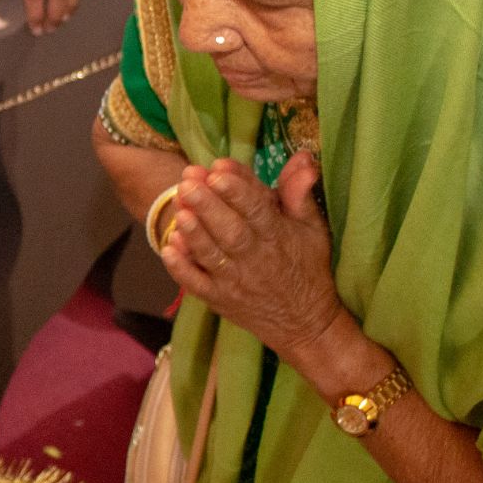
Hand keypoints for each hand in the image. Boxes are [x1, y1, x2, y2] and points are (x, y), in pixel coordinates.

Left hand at [159, 152, 342, 360]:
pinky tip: (168, 248)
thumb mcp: (313, 229)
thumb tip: (302, 157)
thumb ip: (299, 193)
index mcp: (278, 236)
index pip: (257, 210)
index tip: (219, 168)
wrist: (306, 325)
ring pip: (212, 255)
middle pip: (230, 230)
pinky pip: (197, 285)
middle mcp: (256, 259)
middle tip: (187, 182)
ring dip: (194, 232)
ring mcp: (235, 281)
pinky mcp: (219, 300)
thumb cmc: (308, 268)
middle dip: (208, 205)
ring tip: (179, 208)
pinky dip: (182, 269)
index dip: (238, 189)